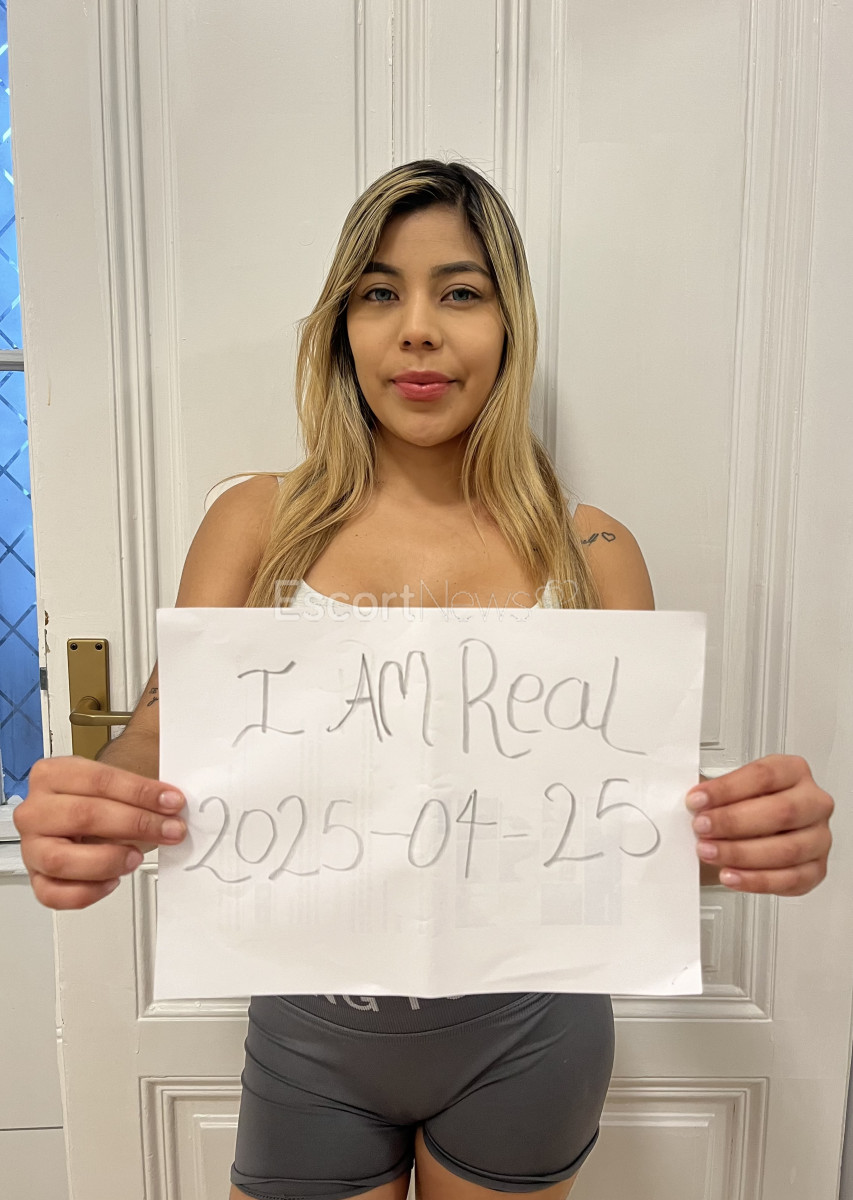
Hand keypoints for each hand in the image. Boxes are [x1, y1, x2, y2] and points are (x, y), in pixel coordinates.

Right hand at [13, 755, 186, 909]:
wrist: (85, 816)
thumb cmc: (101, 800)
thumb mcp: (119, 785)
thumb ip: (144, 791)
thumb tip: (174, 804)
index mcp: (51, 774)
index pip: (98, 780)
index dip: (140, 792)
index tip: (172, 802)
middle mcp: (35, 810)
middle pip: (83, 816)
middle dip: (135, 824)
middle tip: (169, 830)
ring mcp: (32, 847)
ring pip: (62, 860)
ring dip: (108, 860)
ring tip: (136, 857)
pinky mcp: (37, 878)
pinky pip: (54, 894)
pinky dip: (88, 892)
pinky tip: (113, 879)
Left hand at [685, 754, 832, 894]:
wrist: (751, 834)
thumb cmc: (744, 805)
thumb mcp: (729, 790)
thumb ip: (713, 793)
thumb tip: (691, 801)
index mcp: (794, 771)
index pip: (764, 775)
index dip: (727, 789)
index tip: (697, 799)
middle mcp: (813, 803)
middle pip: (781, 812)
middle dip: (734, 822)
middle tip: (701, 828)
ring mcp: (818, 837)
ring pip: (787, 849)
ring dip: (740, 853)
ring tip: (709, 852)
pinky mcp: (816, 869)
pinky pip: (790, 879)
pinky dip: (756, 880)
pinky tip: (731, 875)